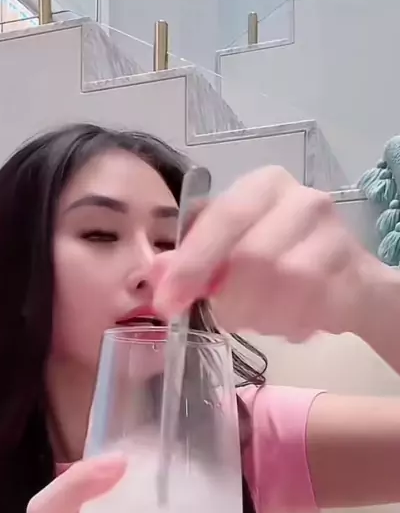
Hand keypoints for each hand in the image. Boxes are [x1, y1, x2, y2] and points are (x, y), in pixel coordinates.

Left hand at [154, 166, 374, 341]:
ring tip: (260, 318)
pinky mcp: (353, 274)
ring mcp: (333, 236)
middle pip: (251, 257)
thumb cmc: (277, 261)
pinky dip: (288, 326)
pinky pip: (308, 310)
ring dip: (260, 316)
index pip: (222, 218)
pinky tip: (288, 322)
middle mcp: (302, 200)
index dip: (191, 263)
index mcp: (263, 186)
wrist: (348, 282)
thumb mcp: (228, 253)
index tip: (167, 302)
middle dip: (228, 298)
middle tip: (221, 318)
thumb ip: (191, 258)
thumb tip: (158, 271)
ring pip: (281, 287)